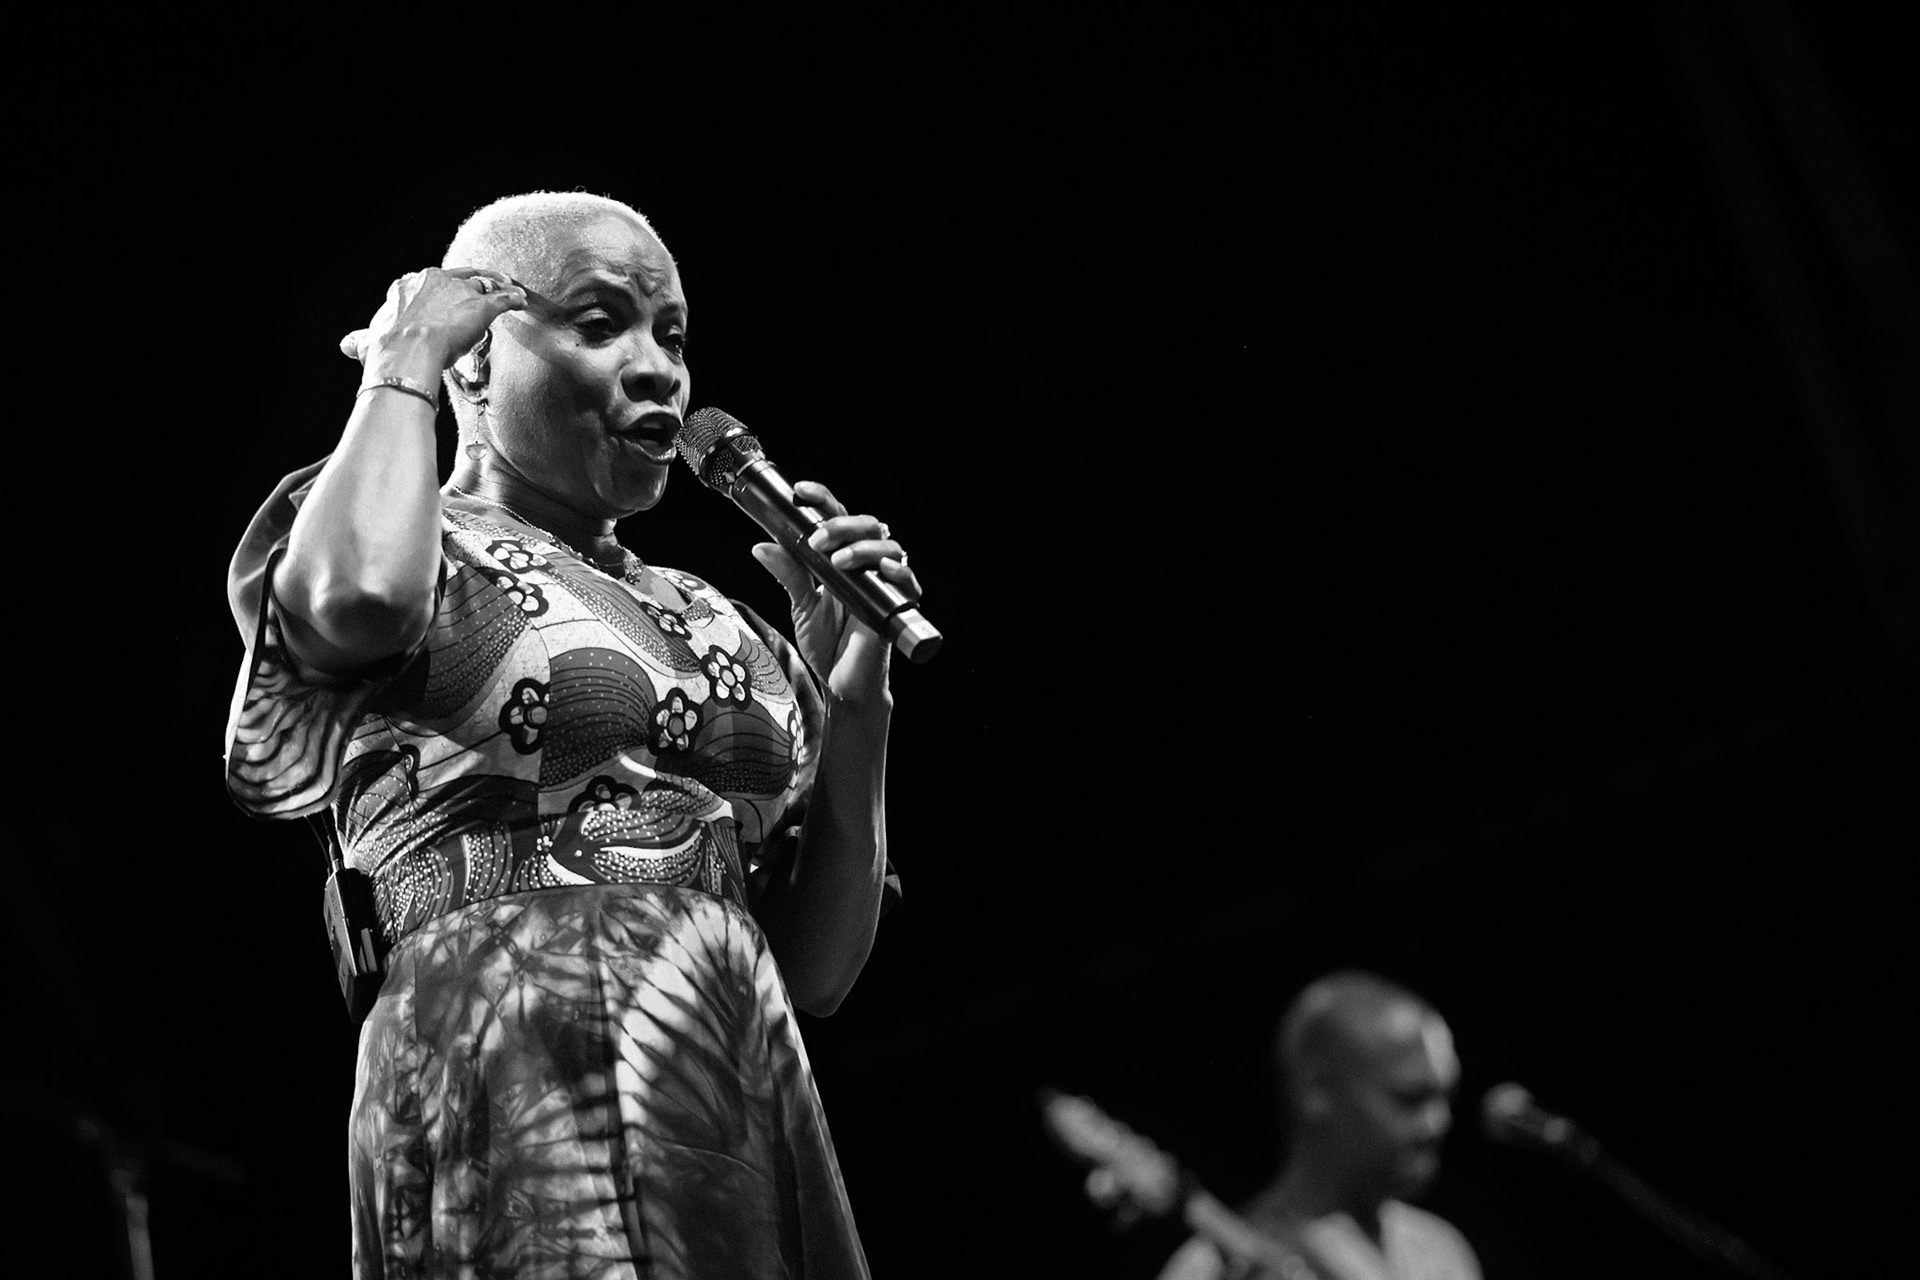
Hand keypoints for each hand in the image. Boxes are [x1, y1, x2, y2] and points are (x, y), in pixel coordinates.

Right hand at [338, 267, 526, 374]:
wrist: (405, 351)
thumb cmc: (385, 348)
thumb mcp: (368, 340)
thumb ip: (362, 339)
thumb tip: (347, 344)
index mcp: (408, 285)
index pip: (431, 281)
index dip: (442, 288)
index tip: (448, 295)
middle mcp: (434, 280)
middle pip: (460, 277)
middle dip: (475, 281)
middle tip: (488, 285)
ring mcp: (459, 291)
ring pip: (483, 284)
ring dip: (498, 286)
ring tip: (510, 290)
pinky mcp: (481, 306)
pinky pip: (503, 299)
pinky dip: (514, 299)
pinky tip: (521, 301)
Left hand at [751, 480, 921, 704]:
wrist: (842, 685)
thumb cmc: (828, 645)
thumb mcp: (802, 606)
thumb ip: (788, 574)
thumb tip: (761, 545)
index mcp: (842, 559)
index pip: (837, 518)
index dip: (823, 500)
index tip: (800, 491)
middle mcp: (866, 566)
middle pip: (866, 525)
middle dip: (841, 525)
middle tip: (817, 540)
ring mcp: (883, 585)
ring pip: (888, 546)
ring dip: (862, 547)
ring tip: (838, 560)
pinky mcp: (896, 608)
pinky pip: (908, 583)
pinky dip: (898, 572)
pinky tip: (883, 568)